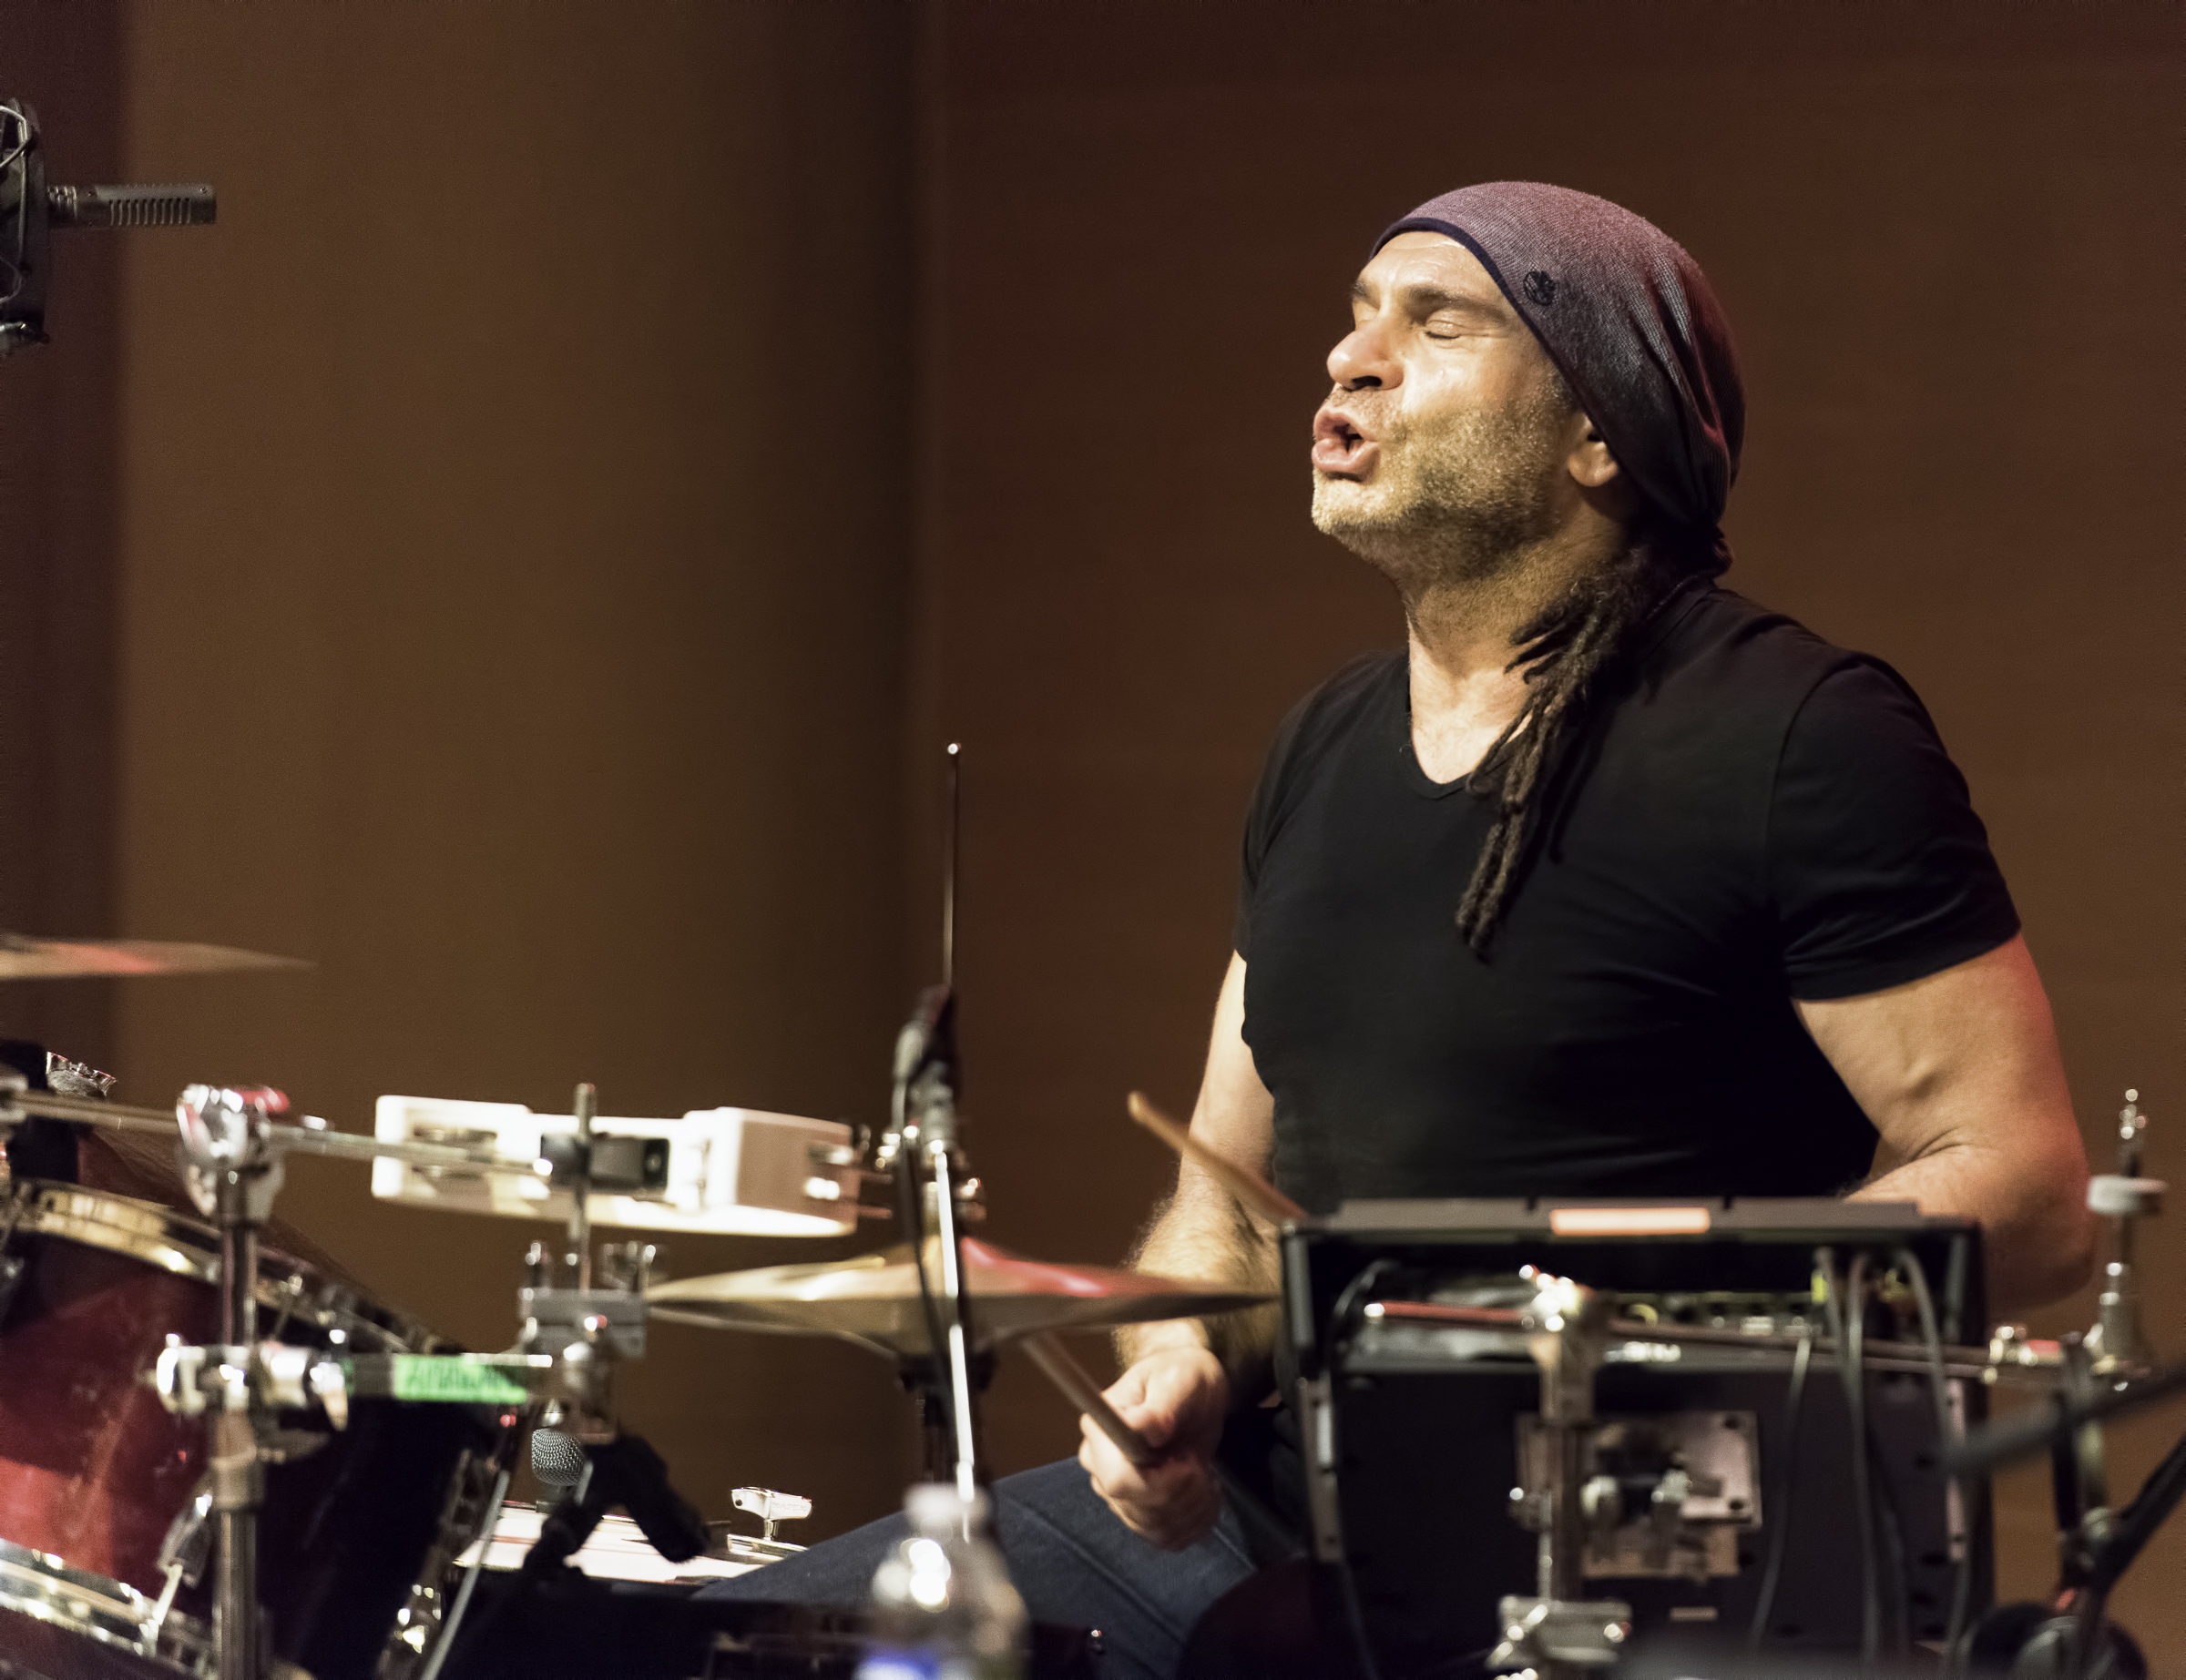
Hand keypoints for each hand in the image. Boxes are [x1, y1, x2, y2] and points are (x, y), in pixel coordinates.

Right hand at [1078, 1344, 1228, 1549]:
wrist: (1192, 1392)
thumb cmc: (1182, 1378)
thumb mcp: (1178, 1382)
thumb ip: (1160, 1409)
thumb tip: (1142, 1428)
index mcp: (1100, 1431)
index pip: (1119, 1481)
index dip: (1160, 1483)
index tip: (1188, 1462)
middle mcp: (1099, 1466)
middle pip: (1139, 1509)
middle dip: (1183, 1494)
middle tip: (1199, 1463)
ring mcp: (1117, 1493)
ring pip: (1155, 1528)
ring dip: (1193, 1508)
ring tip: (1204, 1475)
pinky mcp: (1139, 1511)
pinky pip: (1166, 1537)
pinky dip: (1194, 1522)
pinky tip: (1203, 1494)